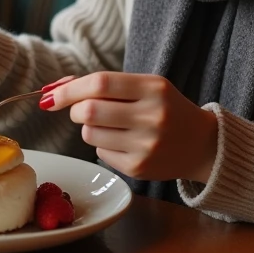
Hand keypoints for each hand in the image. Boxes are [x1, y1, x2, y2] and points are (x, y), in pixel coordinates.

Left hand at [41, 72, 218, 182]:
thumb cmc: (166, 108)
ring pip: (90, 134)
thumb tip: (56, 89)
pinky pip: (101, 153)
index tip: (51, 94)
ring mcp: (146, 145)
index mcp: (154, 89)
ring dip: (89, 128)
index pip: (100, 84)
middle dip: (75, 109)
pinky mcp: (139, 168)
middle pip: (89, 111)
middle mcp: (152, 117)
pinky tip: (123, 142)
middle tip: (81, 110)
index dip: (69, 89)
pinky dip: (102, 145)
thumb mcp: (145, 86)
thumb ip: (105, 85)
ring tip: (111, 125)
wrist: (202, 144)